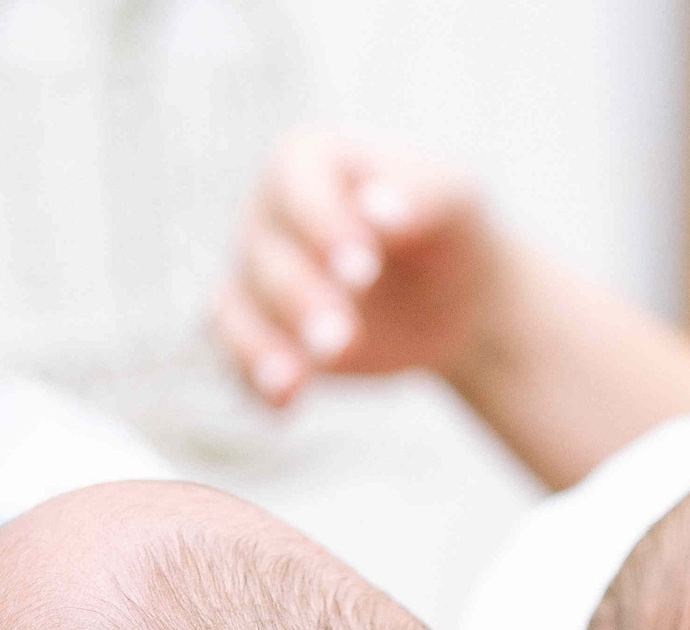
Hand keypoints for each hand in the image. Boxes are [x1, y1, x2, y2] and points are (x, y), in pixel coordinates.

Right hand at [213, 129, 496, 407]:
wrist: (455, 299)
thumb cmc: (451, 231)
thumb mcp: (456, 200)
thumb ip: (420, 195)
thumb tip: (378, 210)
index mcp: (310, 161)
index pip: (292, 180)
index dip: (319, 222)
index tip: (363, 266)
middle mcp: (270, 215)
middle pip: (262, 254)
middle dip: (299, 299)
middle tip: (340, 337)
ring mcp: (256, 277)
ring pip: (233, 310)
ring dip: (262, 347)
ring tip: (294, 383)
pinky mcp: (261, 335)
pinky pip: (235, 359)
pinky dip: (254, 383)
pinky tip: (283, 409)